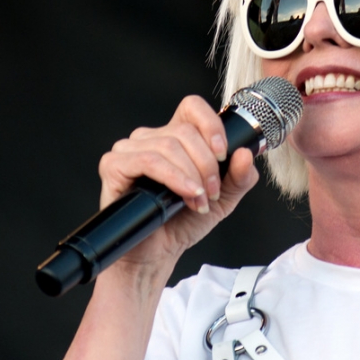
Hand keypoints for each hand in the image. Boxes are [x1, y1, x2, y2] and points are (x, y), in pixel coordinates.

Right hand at [97, 95, 258, 270]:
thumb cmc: (183, 222)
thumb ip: (240, 177)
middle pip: (185, 132)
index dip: (211, 124)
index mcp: (177, 137)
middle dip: (207, 165)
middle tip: (211, 192)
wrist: (157, 252)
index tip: (223, 153)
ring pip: (169, 145)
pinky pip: (147, 160)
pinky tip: (185, 194)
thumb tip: (246, 154)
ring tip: (198, 200)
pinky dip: (173, 177)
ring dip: (192, 175)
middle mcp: (152, 138)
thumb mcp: (223, 199)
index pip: (192, 107)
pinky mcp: (114, 165)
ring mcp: (130, 149)